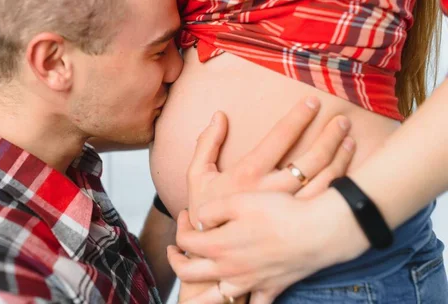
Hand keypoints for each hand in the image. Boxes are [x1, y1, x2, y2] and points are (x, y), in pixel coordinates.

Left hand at [168, 189, 368, 302]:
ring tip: (191, 290)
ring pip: (214, 299)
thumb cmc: (279, 211)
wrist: (317, 231)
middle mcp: (228, 269)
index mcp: (218, 245)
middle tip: (175, 250)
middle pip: (189, 273)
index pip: (185, 241)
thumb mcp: (238, 200)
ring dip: (198, 296)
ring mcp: (249, 283)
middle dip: (176, 261)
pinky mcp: (270, 289)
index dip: (180, 227)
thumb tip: (199, 221)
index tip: (184, 215)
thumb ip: (211, 211)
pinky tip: (237, 300)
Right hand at [185, 96, 354, 228]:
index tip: (312, 102)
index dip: (298, 117)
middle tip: (342, 120)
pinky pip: (324, 201)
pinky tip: (345, 167)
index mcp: (247, 175)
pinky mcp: (295, 226)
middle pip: (309, 160)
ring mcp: (286, 211)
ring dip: (339, 157)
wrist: (211, 256)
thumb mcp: (197, 176)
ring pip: (323, 180)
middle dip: (329, 136)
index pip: (279, 138)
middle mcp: (270, 192)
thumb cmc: (204, 213)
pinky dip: (339, 182)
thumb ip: (207, 143)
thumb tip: (219, 115)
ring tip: (349, 138)